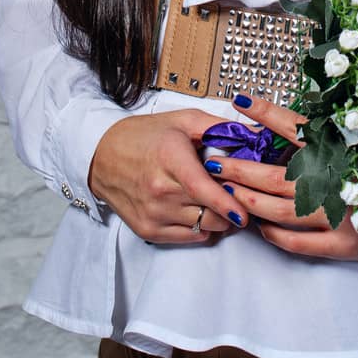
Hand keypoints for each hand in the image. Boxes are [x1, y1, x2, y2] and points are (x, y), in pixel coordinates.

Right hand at [88, 109, 250, 244]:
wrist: (102, 156)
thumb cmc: (144, 136)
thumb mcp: (183, 120)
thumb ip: (219, 128)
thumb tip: (255, 134)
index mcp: (169, 158)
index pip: (202, 189)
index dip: (226, 203)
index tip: (244, 213)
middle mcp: (159, 190)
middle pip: (209, 212)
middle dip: (231, 206)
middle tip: (238, 194)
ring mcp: (153, 213)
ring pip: (203, 227)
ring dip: (218, 217)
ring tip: (219, 200)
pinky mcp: (148, 230)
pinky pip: (189, 237)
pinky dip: (201, 227)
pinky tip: (199, 209)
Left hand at [218, 95, 357, 262]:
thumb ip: (331, 136)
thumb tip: (291, 120)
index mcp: (345, 150)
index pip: (297, 128)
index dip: (266, 114)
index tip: (238, 102)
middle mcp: (339, 182)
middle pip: (276, 176)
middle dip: (240, 168)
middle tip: (213, 160)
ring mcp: (339, 216)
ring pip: (280, 211)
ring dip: (248, 201)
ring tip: (226, 192)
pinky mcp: (342, 245)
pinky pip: (297, 242)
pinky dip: (274, 234)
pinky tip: (259, 226)